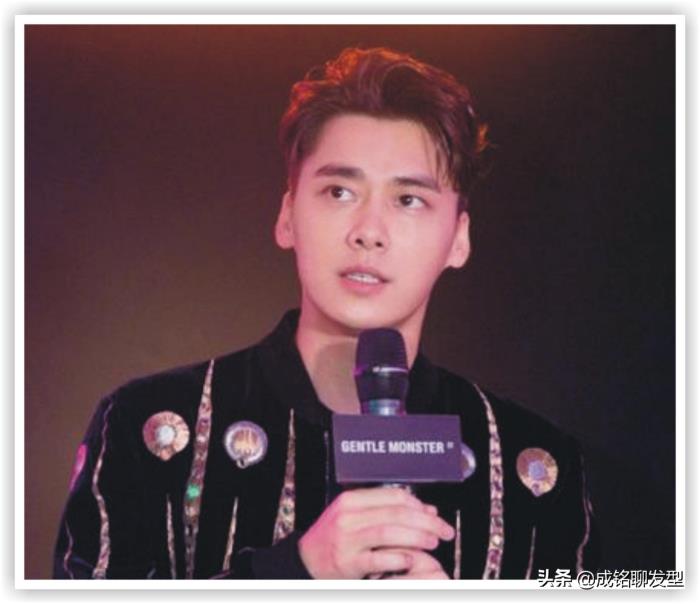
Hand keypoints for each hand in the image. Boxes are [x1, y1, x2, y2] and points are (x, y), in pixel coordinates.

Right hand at [298, 487, 454, 578]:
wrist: (305, 561)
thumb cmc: (333, 537)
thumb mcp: (355, 517)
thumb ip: (387, 511)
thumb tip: (426, 510)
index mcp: (351, 500)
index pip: (392, 495)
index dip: (418, 504)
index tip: (434, 514)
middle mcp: (348, 516)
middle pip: (395, 512)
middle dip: (426, 521)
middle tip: (444, 530)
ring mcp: (347, 538)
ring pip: (389, 531)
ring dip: (416, 537)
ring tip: (433, 542)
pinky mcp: (347, 562)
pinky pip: (378, 558)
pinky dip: (398, 558)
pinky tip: (411, 559)